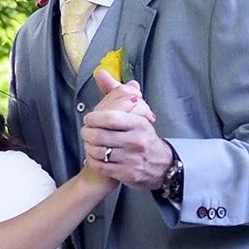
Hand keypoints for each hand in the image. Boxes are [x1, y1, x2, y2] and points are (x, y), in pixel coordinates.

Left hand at [83, 68, 175, 191]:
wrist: (161, 165)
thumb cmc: (143, 135)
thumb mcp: (136, 112)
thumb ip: (116, 92)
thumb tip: (100, 73)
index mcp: (139, 123)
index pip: (110, 118)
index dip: (94, 118)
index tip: (89, 118)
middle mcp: (136, 142)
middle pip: (99, 136)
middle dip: (87, 133)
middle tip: (86, 132)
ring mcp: (132, 160)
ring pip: (98, 152)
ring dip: (88, 147)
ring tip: (89, 143)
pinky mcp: (127, 174)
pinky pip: (101, 167)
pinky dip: (93, 160)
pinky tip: (94, 156)